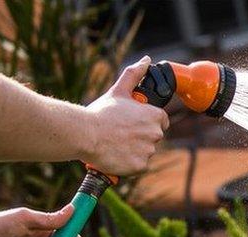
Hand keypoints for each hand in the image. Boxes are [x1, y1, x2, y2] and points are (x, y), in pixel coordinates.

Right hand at [82, 56, 169, 174]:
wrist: (86, 134)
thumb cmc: (101, 112)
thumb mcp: (118, 91)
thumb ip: (134, 75)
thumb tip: (146, 60)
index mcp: (154, 116)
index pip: (162, 120)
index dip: (148, 121)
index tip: (135, 122)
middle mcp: (155, 134)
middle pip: (153, 136)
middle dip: (140, 135)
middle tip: (120, 132)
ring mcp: (148, 151)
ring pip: (145, 151)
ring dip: (134, 149)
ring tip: (115, 143)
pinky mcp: (140, 166)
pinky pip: (138, 165)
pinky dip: (129, 162)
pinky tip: (116, 154)